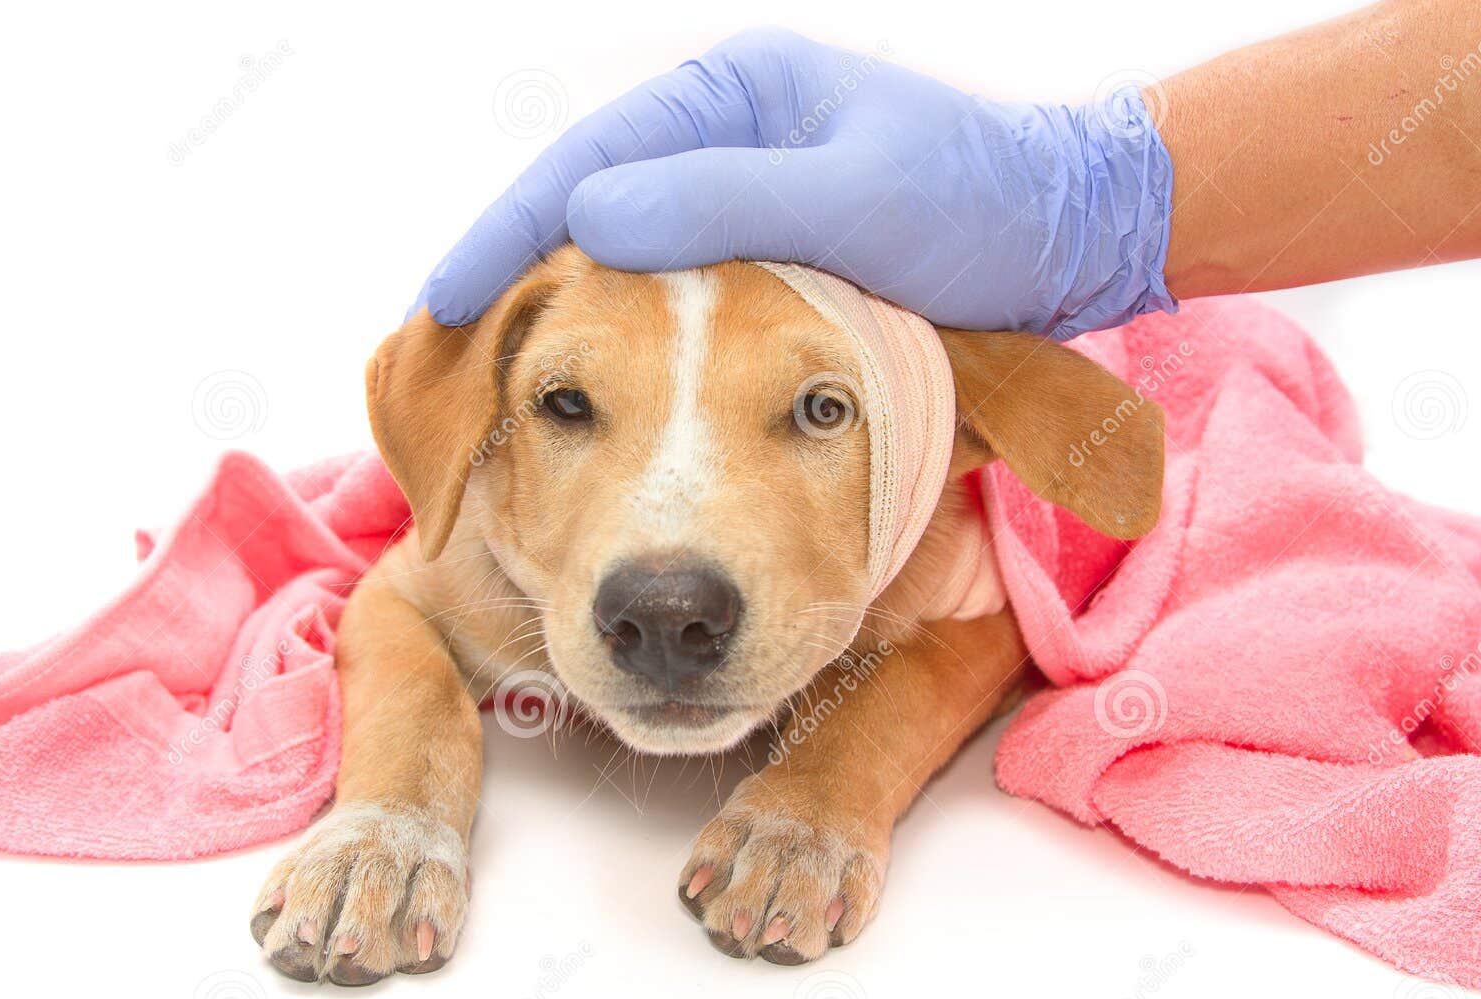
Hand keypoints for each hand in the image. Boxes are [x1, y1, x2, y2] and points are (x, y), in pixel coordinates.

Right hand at [416, 27, 1174, 339]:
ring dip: (561, 314)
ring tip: (495, 376)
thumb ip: (724, 204)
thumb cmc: (977, 207)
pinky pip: (671, 298)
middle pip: (586, 209)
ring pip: (622, 260)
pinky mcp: (762, 258)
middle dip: (515, 275)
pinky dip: (626, 337)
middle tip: (445, 350)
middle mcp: (721, 140)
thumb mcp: (855, 201)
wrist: (1070, 241)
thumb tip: (585, 223)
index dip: (507, 232)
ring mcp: (740, 200)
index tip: (445, 298)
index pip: (587, 163)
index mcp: (731, 97)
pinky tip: (592, 383)